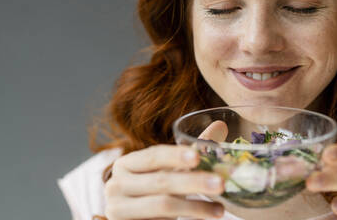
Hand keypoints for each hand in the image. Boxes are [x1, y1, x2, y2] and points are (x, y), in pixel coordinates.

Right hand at [104, 121, 227, 219]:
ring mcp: (117, 210)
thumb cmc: (149, 193)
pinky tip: (204, 218)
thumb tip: (220, 126)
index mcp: (125, 164)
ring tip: (220, 210)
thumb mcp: (165, 172)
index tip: (197, 156)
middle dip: (193, 182)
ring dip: (195, 208)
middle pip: (160, 182)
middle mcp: (116, 185)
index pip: (152, 156)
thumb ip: (189, 153)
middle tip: (221, 183)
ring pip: (162, 206)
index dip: (175, 155)